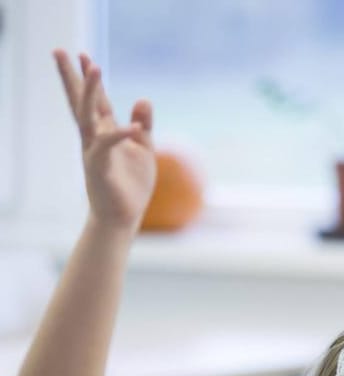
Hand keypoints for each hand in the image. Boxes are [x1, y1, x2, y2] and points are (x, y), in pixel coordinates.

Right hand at [53, 50, 155, 230]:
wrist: (123, 216)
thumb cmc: (131, 184)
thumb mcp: (143, 149)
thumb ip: (143, 125)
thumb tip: (143, 98)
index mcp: (105, 133)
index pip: (97, 101)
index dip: (91, 79)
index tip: (83, 55)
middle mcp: (95, 138)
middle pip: (81, 101)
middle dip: (72, 76)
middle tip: (59, 50)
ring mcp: (94, 151)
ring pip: (88, 116)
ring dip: (91, 92)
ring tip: (95, 68)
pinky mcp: (99, 168)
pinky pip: (107, 147)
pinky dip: (120, 136)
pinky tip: (133, 127)